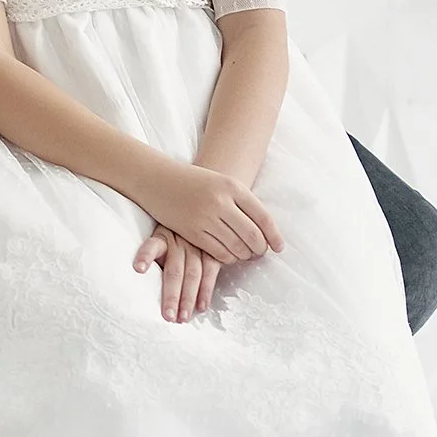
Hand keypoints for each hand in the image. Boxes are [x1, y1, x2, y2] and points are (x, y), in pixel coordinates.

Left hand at [134, 224, 223, 322]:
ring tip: (183, 317)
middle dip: (171, 295)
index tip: (139, 269)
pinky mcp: (212, 252)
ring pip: (193, 274)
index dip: (146, 256)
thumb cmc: (172, 237)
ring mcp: (197, 246)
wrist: (196, 220)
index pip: (151, 246)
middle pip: (174, 270)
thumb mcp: (160, 239)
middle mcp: (180, 241)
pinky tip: (201, 306)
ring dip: (188, 298)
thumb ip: (155, 257)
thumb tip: (137, 283)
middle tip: (168, 316)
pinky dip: (206, 291)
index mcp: (162, 236)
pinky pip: (210, 272)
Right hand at [136, 159, 282, 265]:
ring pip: (236, 247)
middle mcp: (220, 201)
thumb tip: (266, 233)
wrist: (157, 179)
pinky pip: (218, 253)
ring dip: (244, 255)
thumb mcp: (221, 183)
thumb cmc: (193, 182)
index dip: (274, 236)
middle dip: (260, 249)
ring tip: (244, 255)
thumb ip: (242, 204)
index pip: (263, 217)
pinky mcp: (190, 231)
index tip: (279, 247)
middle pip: (252, 236)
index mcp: (232, 187)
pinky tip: (227, 255)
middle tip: (259, 253)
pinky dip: (227, 258)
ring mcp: (204, 217)